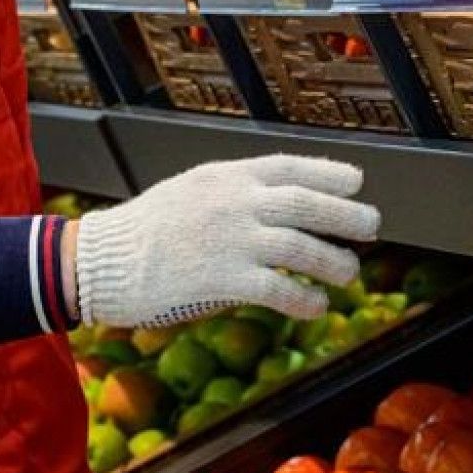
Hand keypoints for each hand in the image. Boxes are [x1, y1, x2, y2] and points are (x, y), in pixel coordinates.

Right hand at [74, 155, 380, 326]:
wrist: (100, 260)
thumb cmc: (147, 229)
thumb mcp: (193, 190)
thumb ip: (235, 193)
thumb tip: (279, 203)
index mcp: (227, 176)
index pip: (290, 166)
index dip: (329, 173)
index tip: (356, 181)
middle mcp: (235, 202)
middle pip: (306, 203)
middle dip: (346, 214)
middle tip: (372, 225)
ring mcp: (231, 239)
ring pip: (300, 247)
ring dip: (333, 261)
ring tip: (349, 272)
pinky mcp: (222, 279)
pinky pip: (278, 289)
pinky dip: (304, 299)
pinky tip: (315, 306)